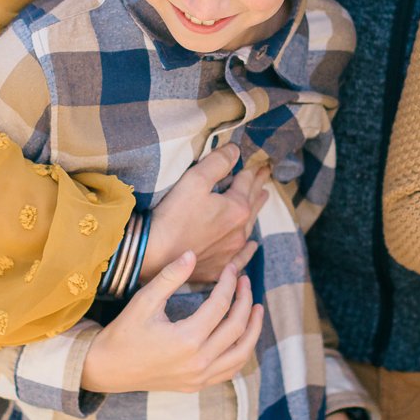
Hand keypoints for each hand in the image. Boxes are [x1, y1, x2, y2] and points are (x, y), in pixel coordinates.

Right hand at [80, 250, 264, 393]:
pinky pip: (230, 370)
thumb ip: (170, 277)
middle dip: (244, 300)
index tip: (233, 268)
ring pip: (241, 353)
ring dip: (252, 329)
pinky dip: (241, 352)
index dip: (229, 283)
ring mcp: (200, 377)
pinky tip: (242, 336)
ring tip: (256, 308)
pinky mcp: (197, 385)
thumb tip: (192, 254)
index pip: (220, 305)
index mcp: (187, 340)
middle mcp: (198, 362)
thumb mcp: (144, 300)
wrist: (108, 368)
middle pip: (236, 327)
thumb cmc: (124, 332)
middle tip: (245, 281)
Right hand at [141, 144, 267, 282]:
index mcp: (238, 208)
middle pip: (252, 203)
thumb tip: (236, 151)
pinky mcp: (218, 268)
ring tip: (263, 198)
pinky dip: (247, 249)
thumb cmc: (173, 215)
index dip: (252, 170)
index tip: (261, 163)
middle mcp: (239, 231)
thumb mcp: (195, 180)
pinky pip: (240, 258)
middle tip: (265, 175)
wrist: (154, 254)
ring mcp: (230, 252)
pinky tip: (252, 246)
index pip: (247, 182)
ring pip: (248, 227)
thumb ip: (218, 162)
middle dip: (258, 186)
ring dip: (256, 210)